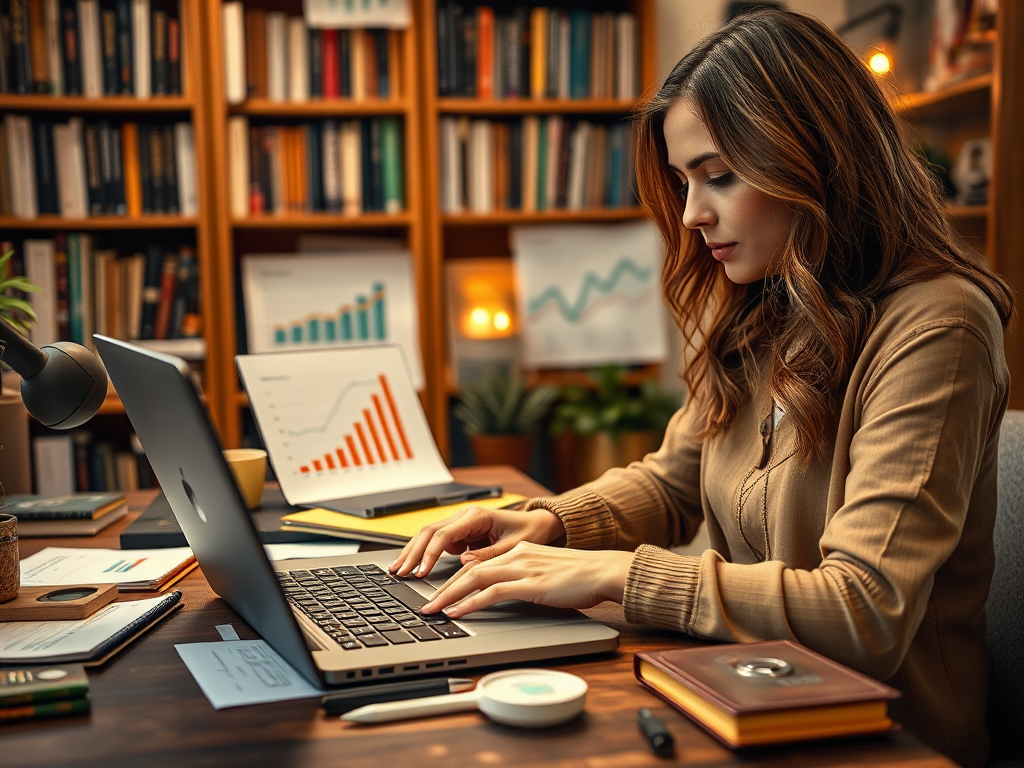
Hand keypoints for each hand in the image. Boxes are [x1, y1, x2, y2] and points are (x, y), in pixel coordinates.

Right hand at [388, 505, 566, 578]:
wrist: (537, 524)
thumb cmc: (528, 532)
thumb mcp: (513, 547)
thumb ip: (488, 555)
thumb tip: (464, 563)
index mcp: (476, 516)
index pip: (444, 534)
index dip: (430, 554)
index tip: (421, 572)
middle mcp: (464, 516)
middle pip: (429, 532)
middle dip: (412, 553)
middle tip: (399, 573)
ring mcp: (460, 523)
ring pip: (428, 535)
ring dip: (412, 552)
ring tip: (397, 570)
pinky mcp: (459, 533)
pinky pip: (435, 542)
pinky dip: (422, 554)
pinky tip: (411, 567)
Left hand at [420, 543, 633, 616]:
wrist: (604, 570)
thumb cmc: (581, 576)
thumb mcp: (545, 572)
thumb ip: (523, 577)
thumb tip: (504, 591)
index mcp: (519, 551)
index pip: (477, 564)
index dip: (454, 579)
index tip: (438, 593)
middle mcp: (517, 555)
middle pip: (469, 569)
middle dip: (443, 587)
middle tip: (425, 603)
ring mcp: (523, 568)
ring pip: (475, 578)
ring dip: (449, 595)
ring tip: (433, 610)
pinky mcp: (531, 584)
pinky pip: (493, 592)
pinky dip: (471, 602)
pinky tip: (458, 612)